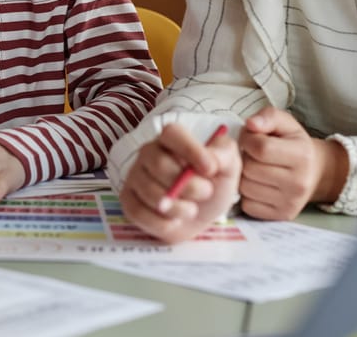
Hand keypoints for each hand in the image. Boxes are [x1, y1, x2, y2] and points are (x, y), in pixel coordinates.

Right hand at [118, 122, 240, 243]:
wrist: (200, 215)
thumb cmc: (212, 185)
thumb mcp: (228, 168)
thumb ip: (224, 155)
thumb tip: (210, 159)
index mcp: (171, 139)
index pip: (172, 134)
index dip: (190, 149)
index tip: (210, 169)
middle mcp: (148, 153)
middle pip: (159, 165)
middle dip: (188, 186)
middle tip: (205, 193)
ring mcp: (135, 176)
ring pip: (150, 192)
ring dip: (178, 208)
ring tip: (191, 210)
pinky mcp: (128, 200)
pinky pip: (139, 213)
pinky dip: (163, 223)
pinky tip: (174, 220)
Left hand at [238, 106, 349, 219]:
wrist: (316, 171)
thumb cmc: (294, 144)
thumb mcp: (285, 124)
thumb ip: (267, 117)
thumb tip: (250, 124)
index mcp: (301, 155)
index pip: (260, 148)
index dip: (247, 140)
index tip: (250, 138)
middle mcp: (299, 182)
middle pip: (250, 168)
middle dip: (244, 158)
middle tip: (252, 155)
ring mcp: (291, 202)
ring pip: (245, 187)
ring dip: (243, 176)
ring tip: (255, 168)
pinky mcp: (282, 215)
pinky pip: (248, 205)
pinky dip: (247, 195)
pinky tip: (257, 184)